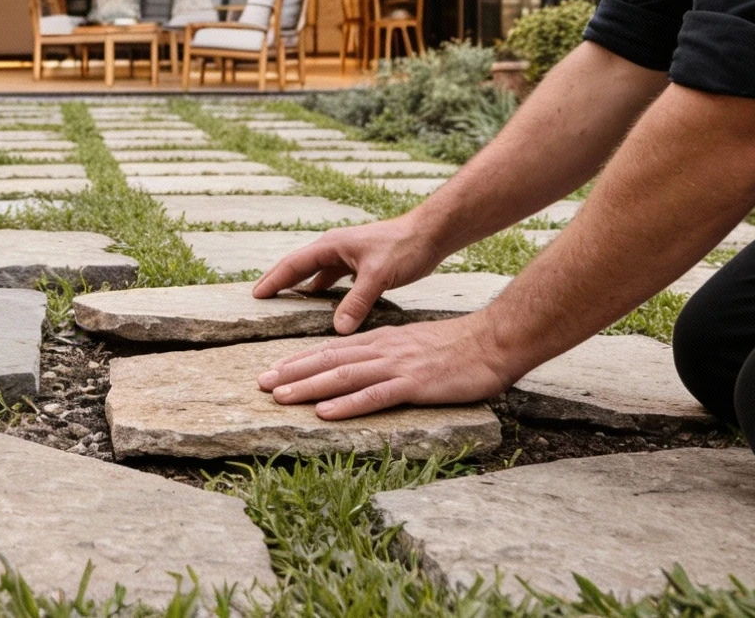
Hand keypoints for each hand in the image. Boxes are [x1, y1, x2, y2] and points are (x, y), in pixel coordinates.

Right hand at [250, 215, 445, 333]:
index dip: (273, 280)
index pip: (293, 264)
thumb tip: (338, 330)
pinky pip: (333, 278)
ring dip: (301, 286)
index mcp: (332, 245)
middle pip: (299, 266)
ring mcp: (347, 255)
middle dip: (279, 281)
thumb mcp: (379, 276)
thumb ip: (357, 302)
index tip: (255, 295)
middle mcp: (335, 248)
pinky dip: (323, 290)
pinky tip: (322, 303)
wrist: (429, 234)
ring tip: (285, 303)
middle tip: (259, 297)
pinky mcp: (360, 263)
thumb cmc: (404, 247)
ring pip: (316, 272)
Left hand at [256, 314, 513, 418]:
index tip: (274, 370)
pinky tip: (325, 413)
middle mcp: (383, 350)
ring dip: (309, 387)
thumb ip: (390, 355)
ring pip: (343, 377)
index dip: (301, 361)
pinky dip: (347, 405)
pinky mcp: (414, 384)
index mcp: (382, 341)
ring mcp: (397, 366)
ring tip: (280, 397)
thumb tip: (367, 366)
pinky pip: (374, 396)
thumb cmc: (459, 347)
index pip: (332, 351)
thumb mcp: (415, 345)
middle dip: (293, 373)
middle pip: (329, 361)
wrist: (493, 341)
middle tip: (261, 385)